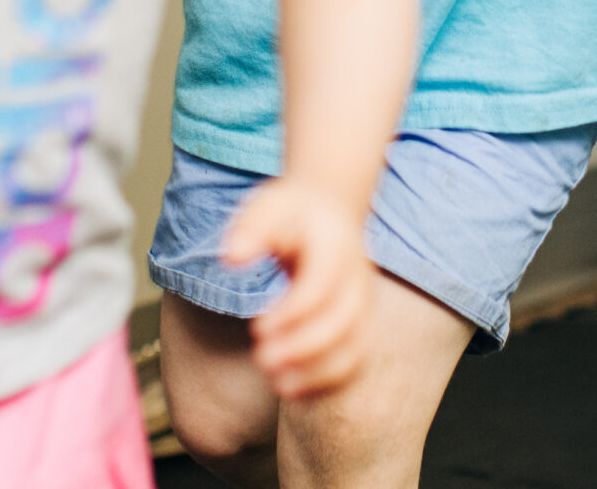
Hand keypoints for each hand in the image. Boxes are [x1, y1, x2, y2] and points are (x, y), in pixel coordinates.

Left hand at [222, 176, 373, 399]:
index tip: (258, 327)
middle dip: (304, 348)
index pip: (321, 287)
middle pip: (344, 322)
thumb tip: (231, 259)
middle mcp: (358, 278)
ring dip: (318, 373)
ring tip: (278, 385)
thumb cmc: (292, 213)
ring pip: (356, 348)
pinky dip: (327, 382)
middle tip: (262, 360)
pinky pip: (354, 361)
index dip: (293, 313)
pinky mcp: (361, 324)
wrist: (330, 212)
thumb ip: (250, 229)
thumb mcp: (268, 206)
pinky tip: (291, 390)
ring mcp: (365, 304)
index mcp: (336, 246)